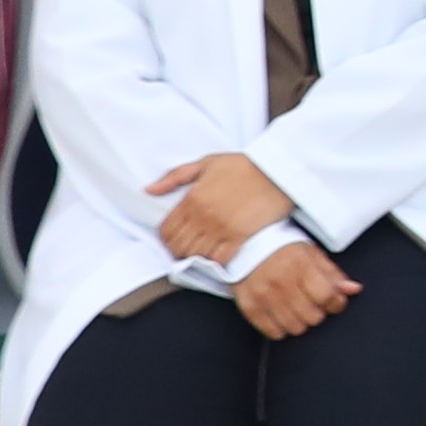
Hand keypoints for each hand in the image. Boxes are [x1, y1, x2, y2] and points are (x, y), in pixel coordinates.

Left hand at [149, 152, 299, 269]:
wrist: (276, 171)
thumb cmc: (242, 165)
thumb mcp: (206, 163)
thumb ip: (175, 177)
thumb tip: (148, 190)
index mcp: (192, 198)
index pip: (167, 230)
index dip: (165, 240)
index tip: (172, 241)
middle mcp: (203, 216)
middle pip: (179, 246)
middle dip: (178, 251)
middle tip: (185, 250)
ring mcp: (221, 228)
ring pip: (197, 255)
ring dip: (196, 257)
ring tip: (201, 253)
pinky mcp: (240, 237)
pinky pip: (219, 259)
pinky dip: (215, 261)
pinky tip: (218, 256)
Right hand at [228, 236, 359, 339]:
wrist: (245, 242)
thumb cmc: (282, 247)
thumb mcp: (312, 253)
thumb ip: (333, 274)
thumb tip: (353, 289)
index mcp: (301, 265)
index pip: (328, 297)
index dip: (336, 302)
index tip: (333, 301)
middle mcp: (283, 281)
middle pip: (314, 317)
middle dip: (318, 312)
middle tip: (311, 302)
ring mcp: (264, 295)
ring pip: (295, 328)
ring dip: (300, 322)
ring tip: (295, 308)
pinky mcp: (250, 306)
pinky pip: (273, 332)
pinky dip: (280, 328)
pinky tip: (280, 315)